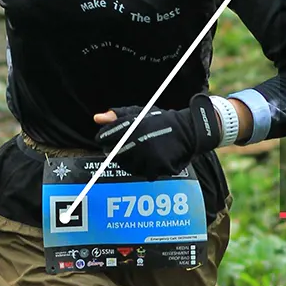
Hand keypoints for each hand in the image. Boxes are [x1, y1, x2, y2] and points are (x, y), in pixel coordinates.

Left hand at [93, 95, 222, 178]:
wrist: (188, 131)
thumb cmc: (161, 121)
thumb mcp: (139, 112)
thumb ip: (117, 116)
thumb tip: (97, 118)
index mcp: (132, 126)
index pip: (106, 136)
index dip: (103, 138)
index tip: (105, 139)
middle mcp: (138, 141)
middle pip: (115, 153)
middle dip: (115, 151)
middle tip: (124, 148)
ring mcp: (147, 155)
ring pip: (127, 166)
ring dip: (128, 162)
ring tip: (137, 154)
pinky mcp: (157, 166)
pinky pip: (143, 173)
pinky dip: (144, 169)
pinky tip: (148, 160)